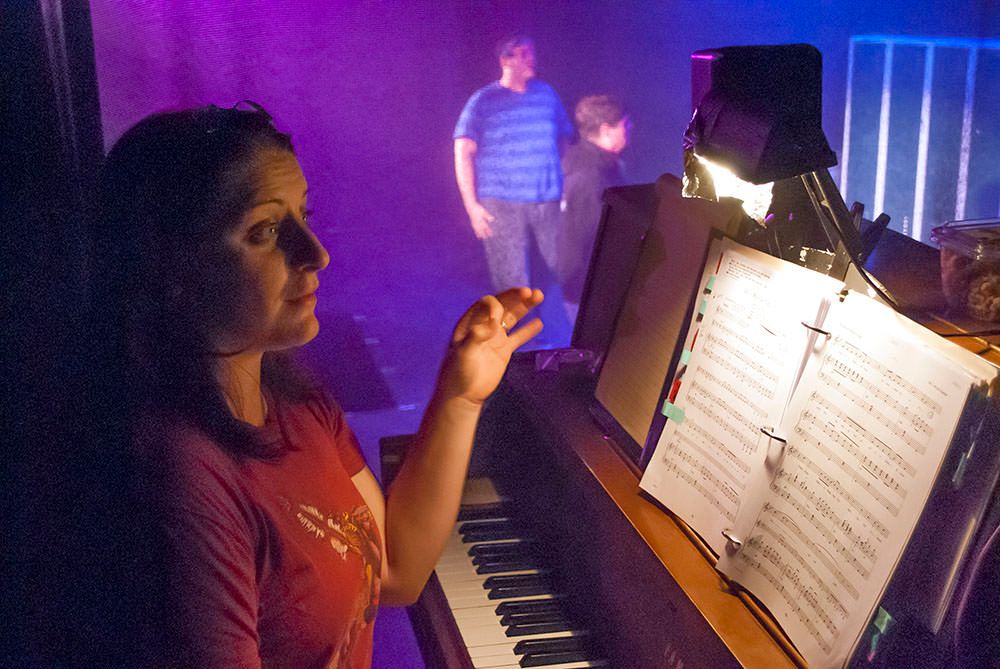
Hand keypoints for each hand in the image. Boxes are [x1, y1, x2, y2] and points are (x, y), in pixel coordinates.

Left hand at [437, 287, 543, 404]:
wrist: (462, 395)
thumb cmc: (458, 373)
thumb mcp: (463, 354)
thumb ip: (476, 337)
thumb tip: (492, 324)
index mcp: (470, 322)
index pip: (485, 304)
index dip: (494, 306)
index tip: (498, 318)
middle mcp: (483, 326)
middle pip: (502, 305)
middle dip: (515, 297)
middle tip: (530, 292)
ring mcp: (494, 338)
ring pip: (512, 317)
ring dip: (524, 306)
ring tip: (538, 295)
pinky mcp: (503, 350)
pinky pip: (518, 337)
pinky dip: (528, 330)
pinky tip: (539, 323)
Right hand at [466, 202, 495, 238]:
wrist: (470, 207)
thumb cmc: (478, 209)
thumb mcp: (484, 211)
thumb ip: (488, 216)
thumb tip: (493, 219)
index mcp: (481, 220)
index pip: (485, 227)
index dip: (488, 231)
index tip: (491, 234)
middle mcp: (477, 223)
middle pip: (481, 230)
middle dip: (484, 234)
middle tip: (486, 238)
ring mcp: (474, 223)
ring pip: (477, 230)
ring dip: (480, 234)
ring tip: (481, 238)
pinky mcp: (472, 223)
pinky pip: (474, 229)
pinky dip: (476, 232)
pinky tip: (477, 234)